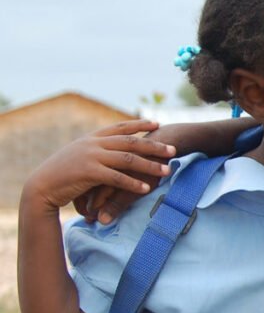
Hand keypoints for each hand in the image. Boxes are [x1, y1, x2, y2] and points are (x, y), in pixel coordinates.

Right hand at [25, 121, 174, 212]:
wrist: (41, 186)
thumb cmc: (62, 174)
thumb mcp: (79, 155)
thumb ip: (97, 150)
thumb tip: (113, 149)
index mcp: (92, 138)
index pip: (121, 127)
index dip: (140, 124)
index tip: (158, 124)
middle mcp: (93, 144)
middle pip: (130, 142)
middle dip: (154, 146)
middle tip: (174, 150)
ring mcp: (91, 157)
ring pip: (127, 159)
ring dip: (150, 165)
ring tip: (168, 170)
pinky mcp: (89, 173)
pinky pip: (117, 178)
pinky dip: (132, 183)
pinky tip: (146, 189)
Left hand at [72, 120, 244, 223]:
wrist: (178, 140)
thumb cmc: (159, 151)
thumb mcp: (139, 161)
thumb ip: (126, 168)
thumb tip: (117, 181)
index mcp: (107, 150)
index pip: (85, 174)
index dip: (81, 191)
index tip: (81, 205)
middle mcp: (109, 156)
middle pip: (86, 182)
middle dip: (82, 201)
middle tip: (83, 217)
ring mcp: (119, 164)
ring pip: (98, 189)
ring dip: (94, 208)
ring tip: (92, 222)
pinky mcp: (132, 172)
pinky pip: (114, 193)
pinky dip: (108, 208)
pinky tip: (104, 220)